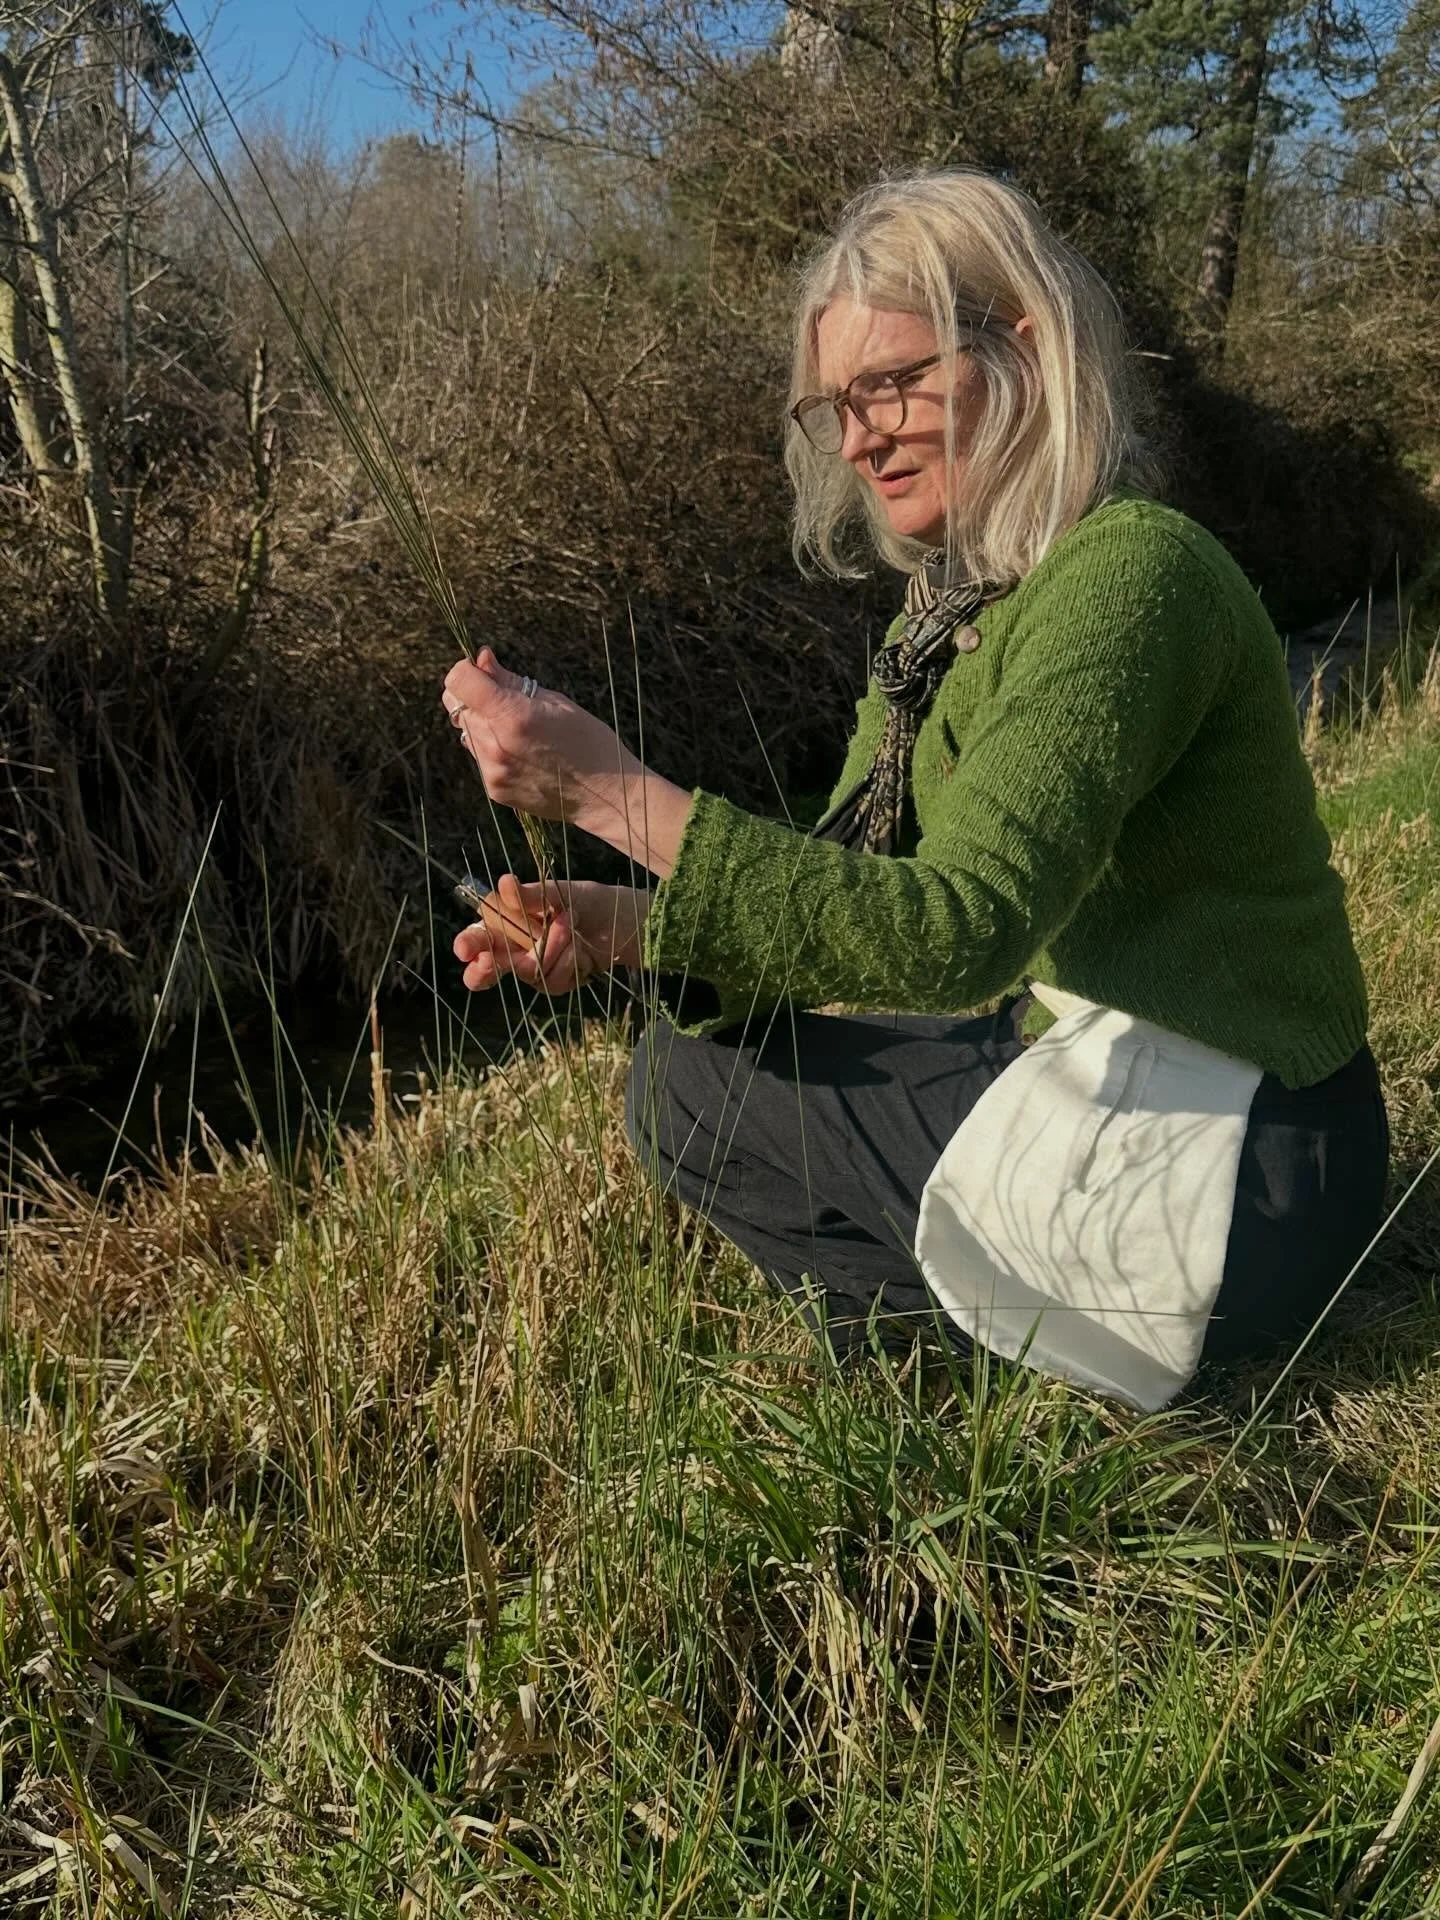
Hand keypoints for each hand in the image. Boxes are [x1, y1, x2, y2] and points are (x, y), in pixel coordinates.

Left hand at [440, 650, 694, 876]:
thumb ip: (511, 681)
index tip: (483, 672)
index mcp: (513, 716)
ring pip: (467, 732)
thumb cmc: (590, 741)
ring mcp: (493, 771)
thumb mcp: (556, 701)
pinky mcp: (495, 790)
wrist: (606, 796)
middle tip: (507, 701)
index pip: (458, 681)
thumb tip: (481, 659)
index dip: (466, 670)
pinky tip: (524, 755)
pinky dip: (493, 749)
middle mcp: (495, 745)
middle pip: (458, 706)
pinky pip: (480, 757)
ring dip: (484, 724)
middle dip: (476, 698)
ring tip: (521, 733)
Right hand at [453, 877, 647, 995]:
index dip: (468, 944)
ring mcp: (532, 970)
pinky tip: (580, 949)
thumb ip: (530, 895)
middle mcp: (512, 950)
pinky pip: (553, 980)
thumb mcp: (558, 893)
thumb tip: (504, 882)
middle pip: (486, 969)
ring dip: (551, 948)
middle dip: (484, 969)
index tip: (464, 950)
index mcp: (504, 924)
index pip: (477, 937)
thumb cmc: (582, 902)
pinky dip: (569, 961)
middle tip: (486, 963)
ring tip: (569, 925)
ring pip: (527, 971)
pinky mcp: (553, 984)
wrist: (618, 923)